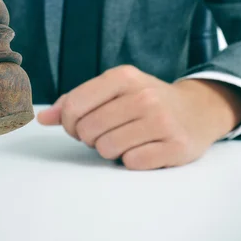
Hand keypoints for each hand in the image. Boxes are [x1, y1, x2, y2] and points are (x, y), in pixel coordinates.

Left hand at [38, 65, 240, 169]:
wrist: (198, 110)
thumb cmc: (146, 100)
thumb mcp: (114, 90)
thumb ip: (76, 102)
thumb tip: (42, 118)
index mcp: (124, 77)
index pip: (74, 105)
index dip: (69, 122)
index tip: (78, 124)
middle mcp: (144, 96)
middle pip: (88, 131)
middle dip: (90, 138)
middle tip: (106, 132)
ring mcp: (162, 121)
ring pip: (107, 149)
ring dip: (110, 150)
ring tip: (126, 139)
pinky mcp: (175, 146)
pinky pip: (132, 163)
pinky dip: (132, 160)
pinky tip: (144, 148)